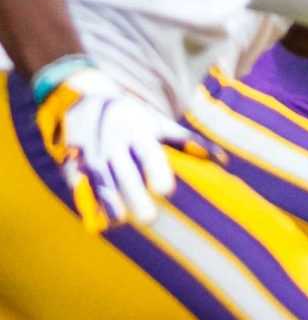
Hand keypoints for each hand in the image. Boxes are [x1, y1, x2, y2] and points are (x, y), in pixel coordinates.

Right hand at [34, 65, 215, 230]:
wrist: (83, 98)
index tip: (166, 191)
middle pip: (124, 171)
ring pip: (99, 179)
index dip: (156, 170)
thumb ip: (189, 142)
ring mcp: (90, 152)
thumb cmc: (133, 117)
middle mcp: (113, 141)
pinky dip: (85, 199)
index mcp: (138, 131)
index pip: (148, 152)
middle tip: (149, 219)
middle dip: (134, 194)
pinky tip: (95, 220)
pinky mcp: (71, 160)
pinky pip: (77, 182)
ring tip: (119, 221)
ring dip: (108, 200)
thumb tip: (224, 161)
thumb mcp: (160, 124)